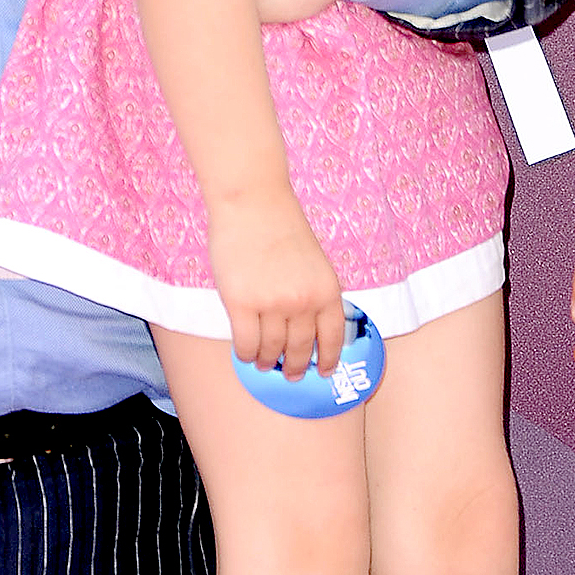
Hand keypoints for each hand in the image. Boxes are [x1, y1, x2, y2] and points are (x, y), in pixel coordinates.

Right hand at [208, 188, 345, 380]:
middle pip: (301, 349)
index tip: (324, 372)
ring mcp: (272, 304)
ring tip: (263, 363)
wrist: (252, 200)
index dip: (328, 359)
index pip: (333, 338)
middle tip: (289, 374)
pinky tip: (245, 353)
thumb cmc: (280, 224)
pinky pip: (246, 342)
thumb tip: (304, 328)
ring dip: (267, 361)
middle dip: (295, 366)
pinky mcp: (241, 303)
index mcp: (326, 290)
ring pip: (272, 349)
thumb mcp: (313, 261)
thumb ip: (312, 293)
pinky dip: (246, 353)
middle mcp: (303, 302)